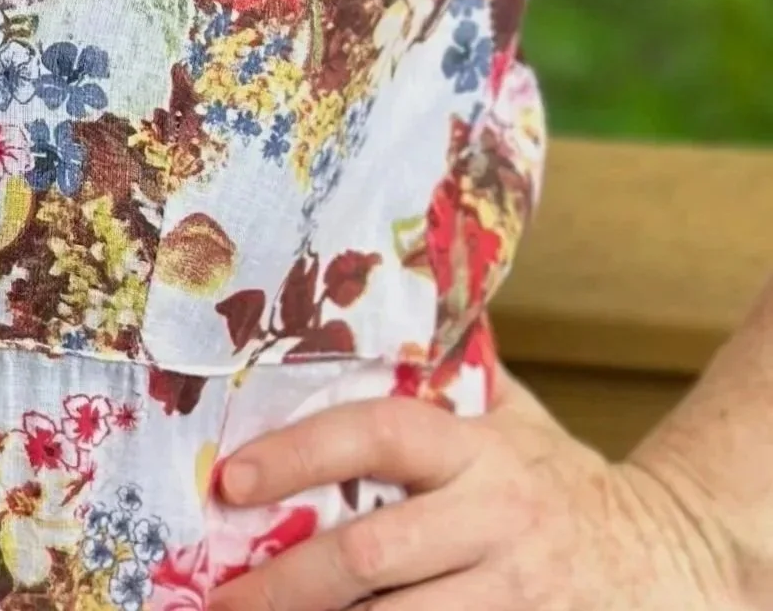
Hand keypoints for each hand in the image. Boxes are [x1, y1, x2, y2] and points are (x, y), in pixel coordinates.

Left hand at [208, 371, 743, 609]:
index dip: (301, 455)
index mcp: (477, 451)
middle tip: (222, 598)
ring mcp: (514, 596)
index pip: (378, 437)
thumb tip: (354, 310)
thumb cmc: (560, 482)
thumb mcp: (511, 420)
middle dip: (288, 582)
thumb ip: (443, 378)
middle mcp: (493, 522)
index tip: (232, 478)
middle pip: (373, 554)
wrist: (669, 555)